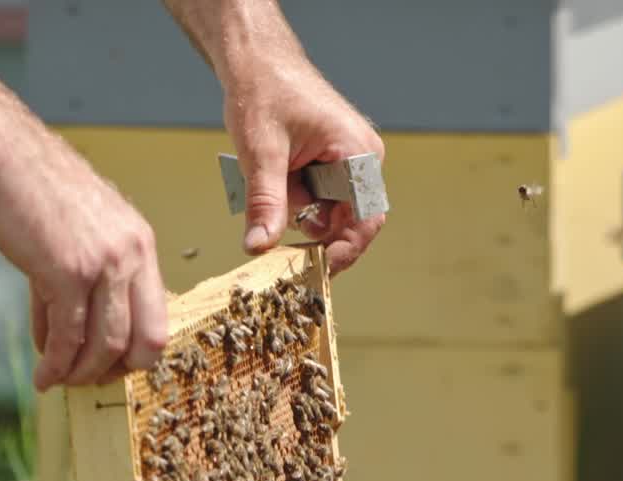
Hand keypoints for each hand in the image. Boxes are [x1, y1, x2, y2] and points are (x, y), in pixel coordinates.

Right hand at [0, 121, 167, 390]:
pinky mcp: (67, 272)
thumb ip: (88, 277)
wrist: (1, 154)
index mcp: (141, 244)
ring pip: (105, 346)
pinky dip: (55, 363)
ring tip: (58, 380)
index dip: (136, 354)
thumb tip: (71, 331)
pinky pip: (68, 337)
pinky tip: (43, 373)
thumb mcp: (81, 231)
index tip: (109, 366)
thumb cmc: (34, 190)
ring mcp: (102, 264)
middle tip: (88, 381)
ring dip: (80, 373)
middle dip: (115, 372)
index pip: (158, 319)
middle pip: (144, 342)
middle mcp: (131, 255)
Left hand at [224, 59, 384, 274]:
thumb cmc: (266, 92)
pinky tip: (277, 194)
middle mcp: (361, 162)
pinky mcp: (331, 169)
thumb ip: (264, 202)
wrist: (257, 64)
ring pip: (329, 218)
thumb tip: (258, 247)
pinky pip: (318, 205)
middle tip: (284, 260)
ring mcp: (348, 166)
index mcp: (358, 155)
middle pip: (349, 224)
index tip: (316, 273)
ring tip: (274, 203)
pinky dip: (296, 210)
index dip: (344, 252)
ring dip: (300, 222)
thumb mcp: (261, 152)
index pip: (365, 220)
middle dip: (316, 242)